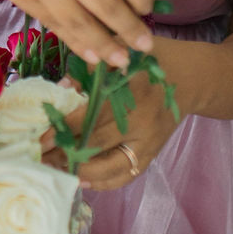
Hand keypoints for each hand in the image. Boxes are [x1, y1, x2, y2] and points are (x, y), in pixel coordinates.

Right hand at [0, 0, 154, 68]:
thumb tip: (133, 1)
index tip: (148, 9)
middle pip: (106, 5)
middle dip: (130, 30)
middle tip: (146, 45)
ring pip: (80, 23)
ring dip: (105, 46)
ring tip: (122, 60)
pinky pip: (56, 26)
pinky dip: (77, 43)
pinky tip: (94, 55)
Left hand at [39, 69, 180, 190]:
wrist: (192, 77)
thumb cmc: (151, 59)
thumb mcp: (121, 52)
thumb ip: (90, 70)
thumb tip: (61, 90)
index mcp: (131, 96)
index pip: (89, 119)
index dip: (62, 131)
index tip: (40, 140)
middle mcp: (141, 125)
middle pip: (96, 148)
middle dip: (64, 156)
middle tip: (40, 160)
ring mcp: (148, 144)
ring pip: (111, 170)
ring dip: (81, 172)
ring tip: (56, 171)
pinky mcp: (152, 154)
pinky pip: (126, 176)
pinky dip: (103, 181)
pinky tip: (82, 177)